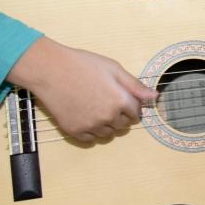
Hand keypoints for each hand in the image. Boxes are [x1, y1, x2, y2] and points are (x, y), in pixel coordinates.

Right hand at [8, 37, 157, 141]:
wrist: (50, 69)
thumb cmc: (83, 65)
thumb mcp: (114, 69)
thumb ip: (135, 86)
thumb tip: (155, 97)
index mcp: (120, 100)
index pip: (136, 113)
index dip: (133, 106)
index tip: (124, 100)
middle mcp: (107, 116)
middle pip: (124, 125)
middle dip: (122, 116)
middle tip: (109, 103)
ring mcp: (90, 125)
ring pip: (108, 134)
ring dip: (108, 125)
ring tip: (97, 109)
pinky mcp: (74, 130)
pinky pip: (90, 139)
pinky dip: (92, 132)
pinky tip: (87, 117)